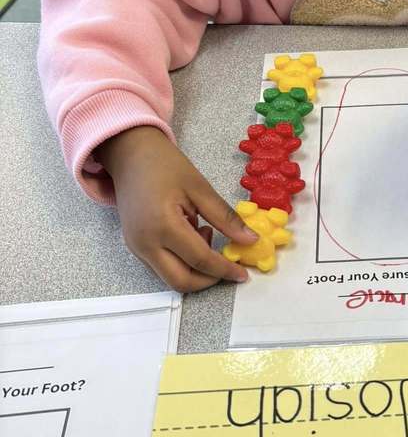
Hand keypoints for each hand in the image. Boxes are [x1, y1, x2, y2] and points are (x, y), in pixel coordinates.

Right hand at [96, 126, 257, 291]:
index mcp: (163, 226)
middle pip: (181, 282)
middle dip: (209, 279)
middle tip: (228, 263)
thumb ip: (224, 217)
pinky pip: (161, 267)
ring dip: (195, 270)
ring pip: (170, 278)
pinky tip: (191, 236)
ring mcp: (136, 247)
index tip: (243, 274)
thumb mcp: (200, 187)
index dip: (225, 270)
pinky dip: (182, 263)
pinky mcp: (134, 246)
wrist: (130, 154)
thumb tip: (249, 239)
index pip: (200, 260)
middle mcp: (145, 244)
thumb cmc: (164, 165)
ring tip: (206, 234)